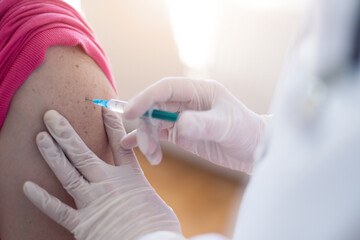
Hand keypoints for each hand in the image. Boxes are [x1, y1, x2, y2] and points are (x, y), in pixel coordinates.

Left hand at [23, 109, 180, 239]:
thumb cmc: (159, 230)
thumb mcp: (159, 208)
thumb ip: (147, 198)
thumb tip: (150, 203)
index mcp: (131, 178)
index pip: (119, 145)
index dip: (110, 125)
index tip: (102, 109)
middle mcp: (109, 184)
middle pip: (83, 154)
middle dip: (66, 133)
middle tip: (51, 116)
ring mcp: (93, 202)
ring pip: (68, 174)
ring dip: (52, 155)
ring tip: (40, 138)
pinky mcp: (82, 224)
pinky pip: (57, 210)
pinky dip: (42, 199)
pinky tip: (26, 186)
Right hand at [122, 78, 269, 173]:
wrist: (253, 149)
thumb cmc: (245, 131)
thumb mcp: (226, 126)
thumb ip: (203, 124)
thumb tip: (179, 124)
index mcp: (198, 90)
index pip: (165, 89)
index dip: (145, 98)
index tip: (129, 113)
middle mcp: (187, 102)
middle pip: (154, 107)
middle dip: (146, 127)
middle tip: (149, 149)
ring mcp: (182, 117)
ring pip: (153, 122)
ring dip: (147, 138)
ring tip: (153, 157)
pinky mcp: (181, 133)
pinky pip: (158, 134)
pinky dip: (145, 140)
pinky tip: (133, 147)